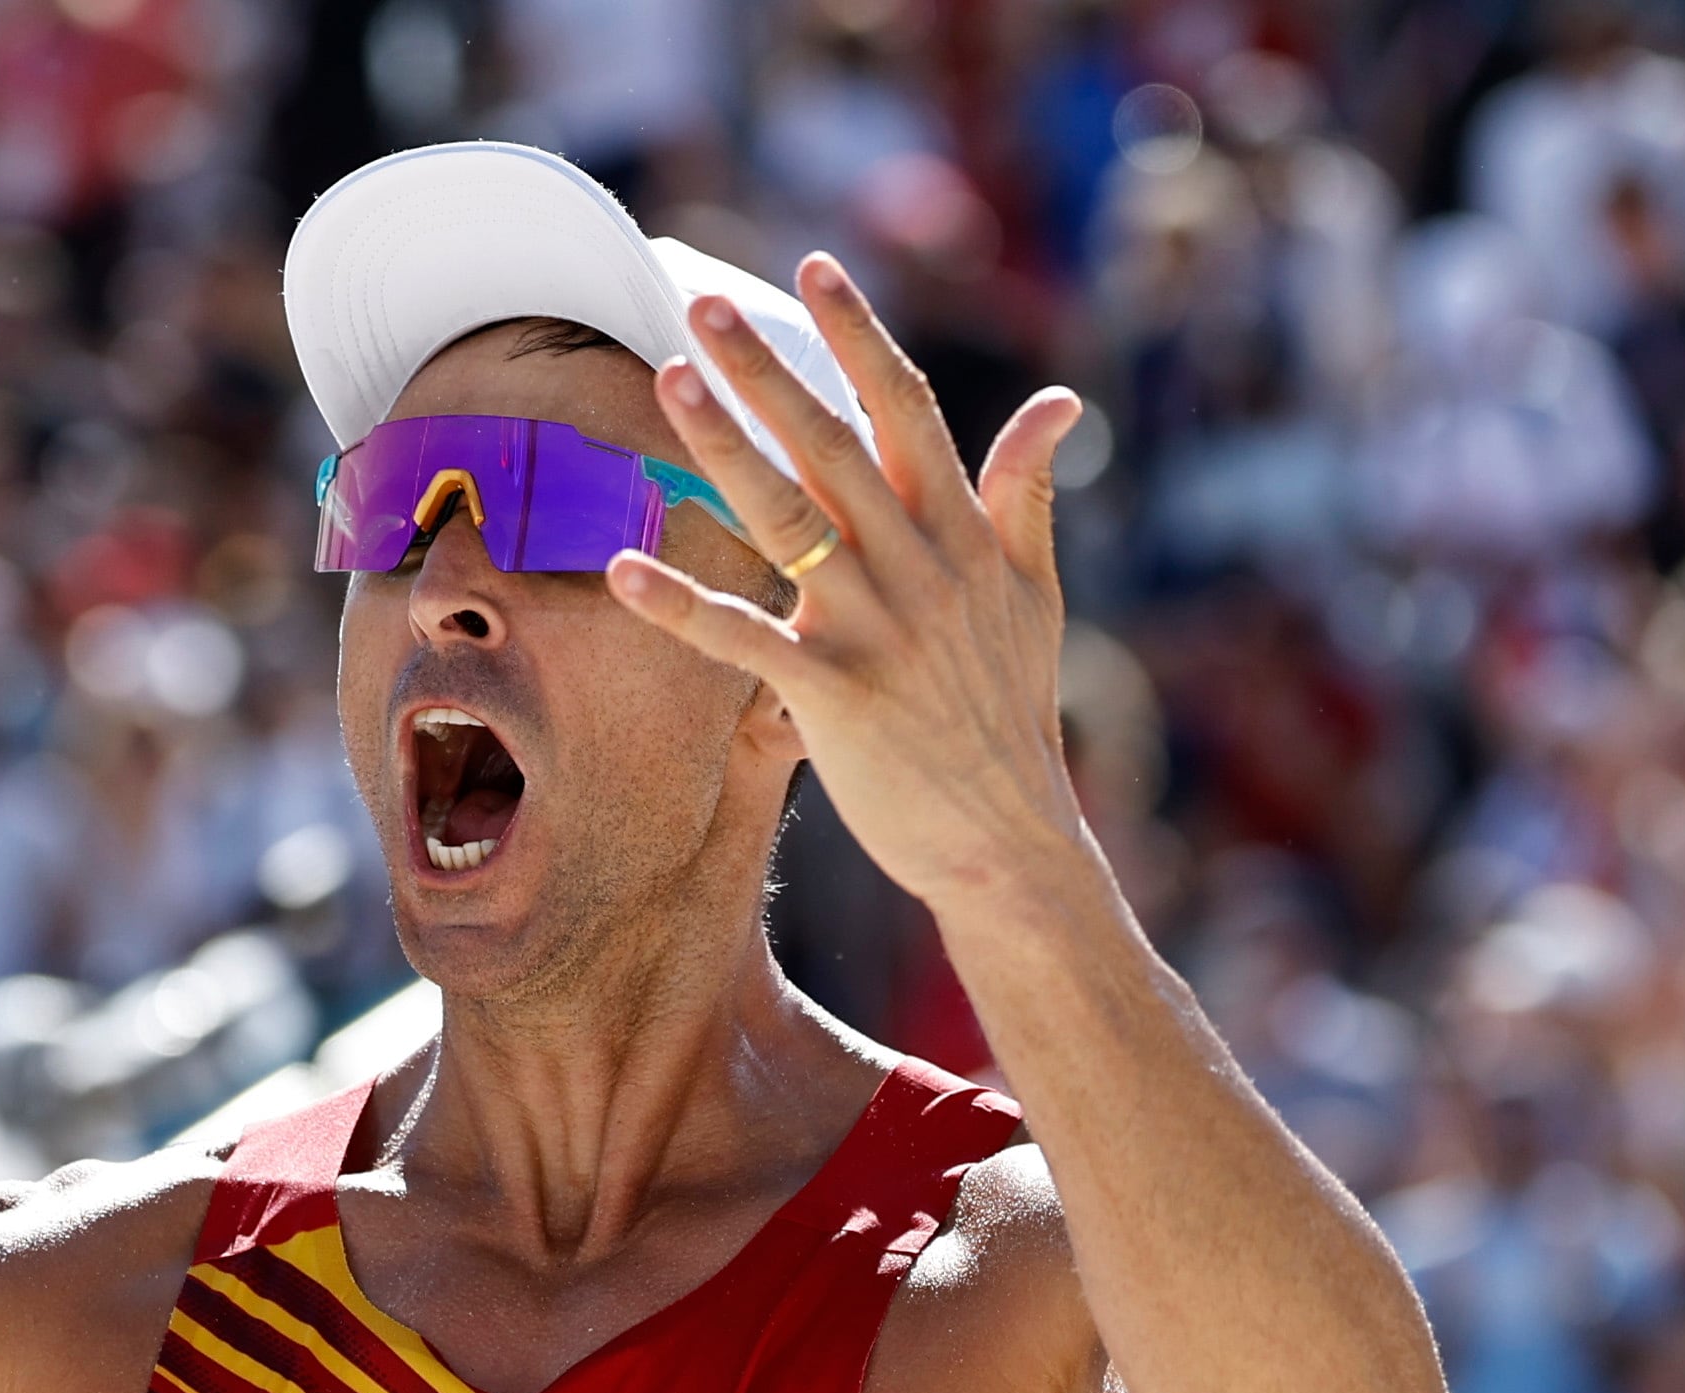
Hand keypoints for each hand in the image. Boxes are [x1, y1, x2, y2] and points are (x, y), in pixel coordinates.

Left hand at [606, 255, 1095, 915]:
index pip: (904, 410)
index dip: (858, 335)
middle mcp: (919, 567)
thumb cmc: (1008, 713)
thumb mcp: (1036, 595)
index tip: (815, 264)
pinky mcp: (834, 696)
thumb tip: (1061, 401)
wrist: (1011, 837)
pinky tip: (622, 571)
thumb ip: (1028, 493)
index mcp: (963, 535)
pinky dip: (682, 607)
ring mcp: (877, 629)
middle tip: (699, 306)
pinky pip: (744, 639)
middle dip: (766, 371)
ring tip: (667, 384)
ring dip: (724, 448)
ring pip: (787, 519)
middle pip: (831, 445)